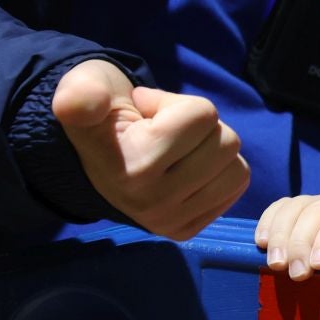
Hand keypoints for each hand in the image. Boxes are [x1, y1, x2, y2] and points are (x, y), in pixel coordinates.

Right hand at [52, 59, 249, 239]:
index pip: (202, 115)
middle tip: (164, 132)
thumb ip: (82, 94)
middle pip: (227, 141)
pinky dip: (220, 171)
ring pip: (237, 166)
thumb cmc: (101, 112)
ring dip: (211, 148)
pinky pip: (236, 186)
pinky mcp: (187, 230)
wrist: (97, 152)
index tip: (144, 113)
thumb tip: (82, 103)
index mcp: (129, 168)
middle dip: (198, 127)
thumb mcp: (85, 89)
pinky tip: (186, 168)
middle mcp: (150, 204)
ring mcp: (170, 222)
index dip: (175, 104)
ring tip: (175, 149)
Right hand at [253, 191, 319, 279]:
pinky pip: (280, 208)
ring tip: (274, 265)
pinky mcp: (300, 211)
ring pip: (295, 208)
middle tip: (295, 275)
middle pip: (317, 211)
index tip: (319, 265)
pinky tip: (260, 244)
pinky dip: (268, 222)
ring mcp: (319, 204)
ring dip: (280, 235)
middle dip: (302, 242)